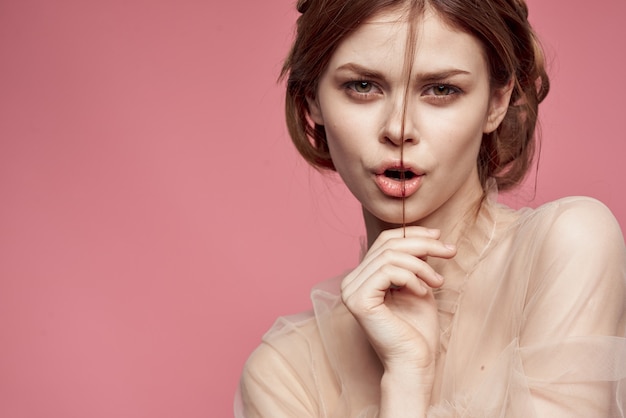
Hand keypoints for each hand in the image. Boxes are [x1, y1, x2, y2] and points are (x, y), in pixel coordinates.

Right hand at [341, 227, 455, 371]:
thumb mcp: (418, 285)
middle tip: (450, 252)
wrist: (414, 363)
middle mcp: (351, 281)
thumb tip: (424, 234)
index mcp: (362, 277)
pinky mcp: (358, 300)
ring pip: (390, 256)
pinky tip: (423, 292)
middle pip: (387, 245)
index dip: (412, 234)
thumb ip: (414, 261)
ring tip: (438, 284)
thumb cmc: (417, 330)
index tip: (439, 237)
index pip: (384, 241)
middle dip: (423, 245)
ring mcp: (351, 291)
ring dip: (422, 266)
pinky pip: (388, 272)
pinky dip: (411, 278)